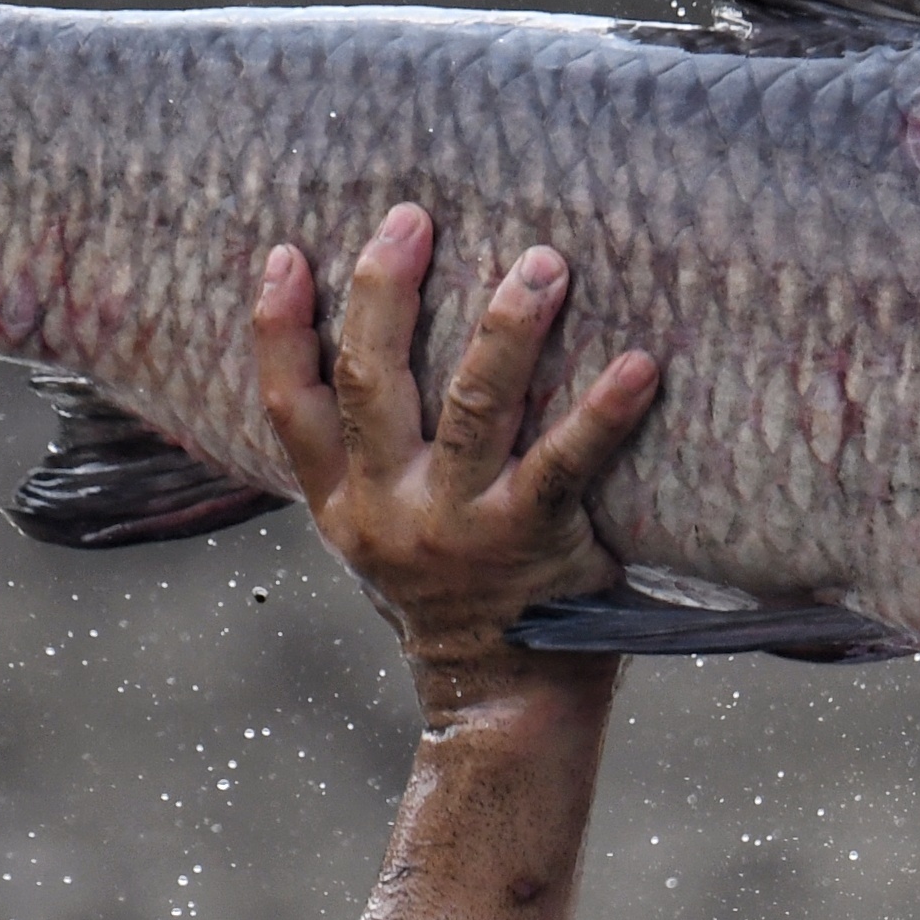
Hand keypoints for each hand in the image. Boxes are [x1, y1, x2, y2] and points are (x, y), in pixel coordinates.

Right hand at [255, 206, 658, 719]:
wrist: (498, 703)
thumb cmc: (450, 601)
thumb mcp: (377, 540)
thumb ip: (369, 464)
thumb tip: (372, 350)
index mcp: (342, 505)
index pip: (290, 404)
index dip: (279, 328)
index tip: (287, 252)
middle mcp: (391, 510)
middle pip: (373, 379)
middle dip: (388, 289)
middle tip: (415, 216)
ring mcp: (462, 525)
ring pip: (474, 404)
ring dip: (507, 325)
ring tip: (543, 263)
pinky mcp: (534, 541)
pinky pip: (571, 463)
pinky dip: (605, 409)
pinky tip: (640, 364)